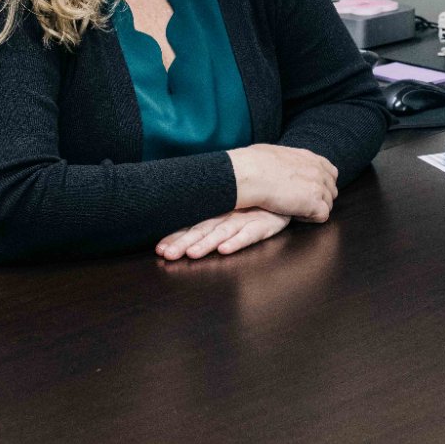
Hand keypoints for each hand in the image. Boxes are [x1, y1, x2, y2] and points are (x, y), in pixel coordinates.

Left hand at [157, 209, 291, 261]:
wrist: (284, 189)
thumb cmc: (255, 203)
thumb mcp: (231, 208)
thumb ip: (210, 219)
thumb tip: (183, 234)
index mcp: (216, 212)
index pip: (192, 225)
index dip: (175, 237)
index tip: (159, 249)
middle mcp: (227, 215)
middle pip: (202, 230)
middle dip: (183, 242)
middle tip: (168, 254)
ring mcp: (245, 219)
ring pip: (222, 232)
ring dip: (206, 243)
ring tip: (192, 253)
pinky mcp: (264, 224)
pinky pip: (250, 234)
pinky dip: (237, 241)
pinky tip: (225, 249)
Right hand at [228, 145, 337, 222]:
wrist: (250, 174)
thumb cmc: (253, 163)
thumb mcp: (276, 153)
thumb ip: (288, 160)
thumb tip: (278, 164)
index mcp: (310, 158)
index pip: (330, 172)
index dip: (320, 184)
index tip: (306, 191)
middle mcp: (318, 170)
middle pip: (331, 190)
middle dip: (318, 199)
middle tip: (298, 204)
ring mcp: (319, 186)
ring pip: (328, 205)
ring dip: (312, 209)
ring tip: (292, 209)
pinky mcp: (315, 203)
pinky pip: (323, 216)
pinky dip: (310, 218)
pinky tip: (294, 214)